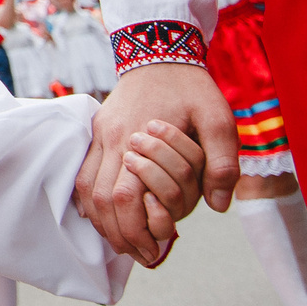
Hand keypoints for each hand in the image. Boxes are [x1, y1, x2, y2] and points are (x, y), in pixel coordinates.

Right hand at [75, 64, 236, 266]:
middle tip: (140, 255)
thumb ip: (222, 162)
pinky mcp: (97, 132)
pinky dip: (92, 201)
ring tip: (124, 242)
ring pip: (87, 189)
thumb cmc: (192, 87)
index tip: (153, 251)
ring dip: (103, 221)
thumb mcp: (219, 119)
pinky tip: (106, 216)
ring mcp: (99, 135)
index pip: (125, 196)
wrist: (160, 50)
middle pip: (101, 199)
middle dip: (118, 233)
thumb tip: (218, 206)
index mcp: (138, 137)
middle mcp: (111, 138)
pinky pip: (84, 174)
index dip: (135, 230)